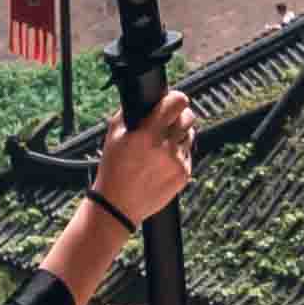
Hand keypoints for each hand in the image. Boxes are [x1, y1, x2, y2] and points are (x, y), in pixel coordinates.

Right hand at [78, 91, 198, 244]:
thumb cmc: (113, 170)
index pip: (176, 103)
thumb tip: (149, 99)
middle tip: (170, 121)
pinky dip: (179, 154)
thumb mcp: (113, 135)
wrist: (118, 206)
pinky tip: (163, 162)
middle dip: (180, 116)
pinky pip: (188, 155)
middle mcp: (165, 147)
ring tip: (162, 146)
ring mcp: (176, 162)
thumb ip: (130, 112)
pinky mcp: (184, 175)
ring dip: (180, 135)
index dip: (176, 98)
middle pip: (188, 117)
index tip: (174, 100)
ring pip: (190, 135)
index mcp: (147, 134)